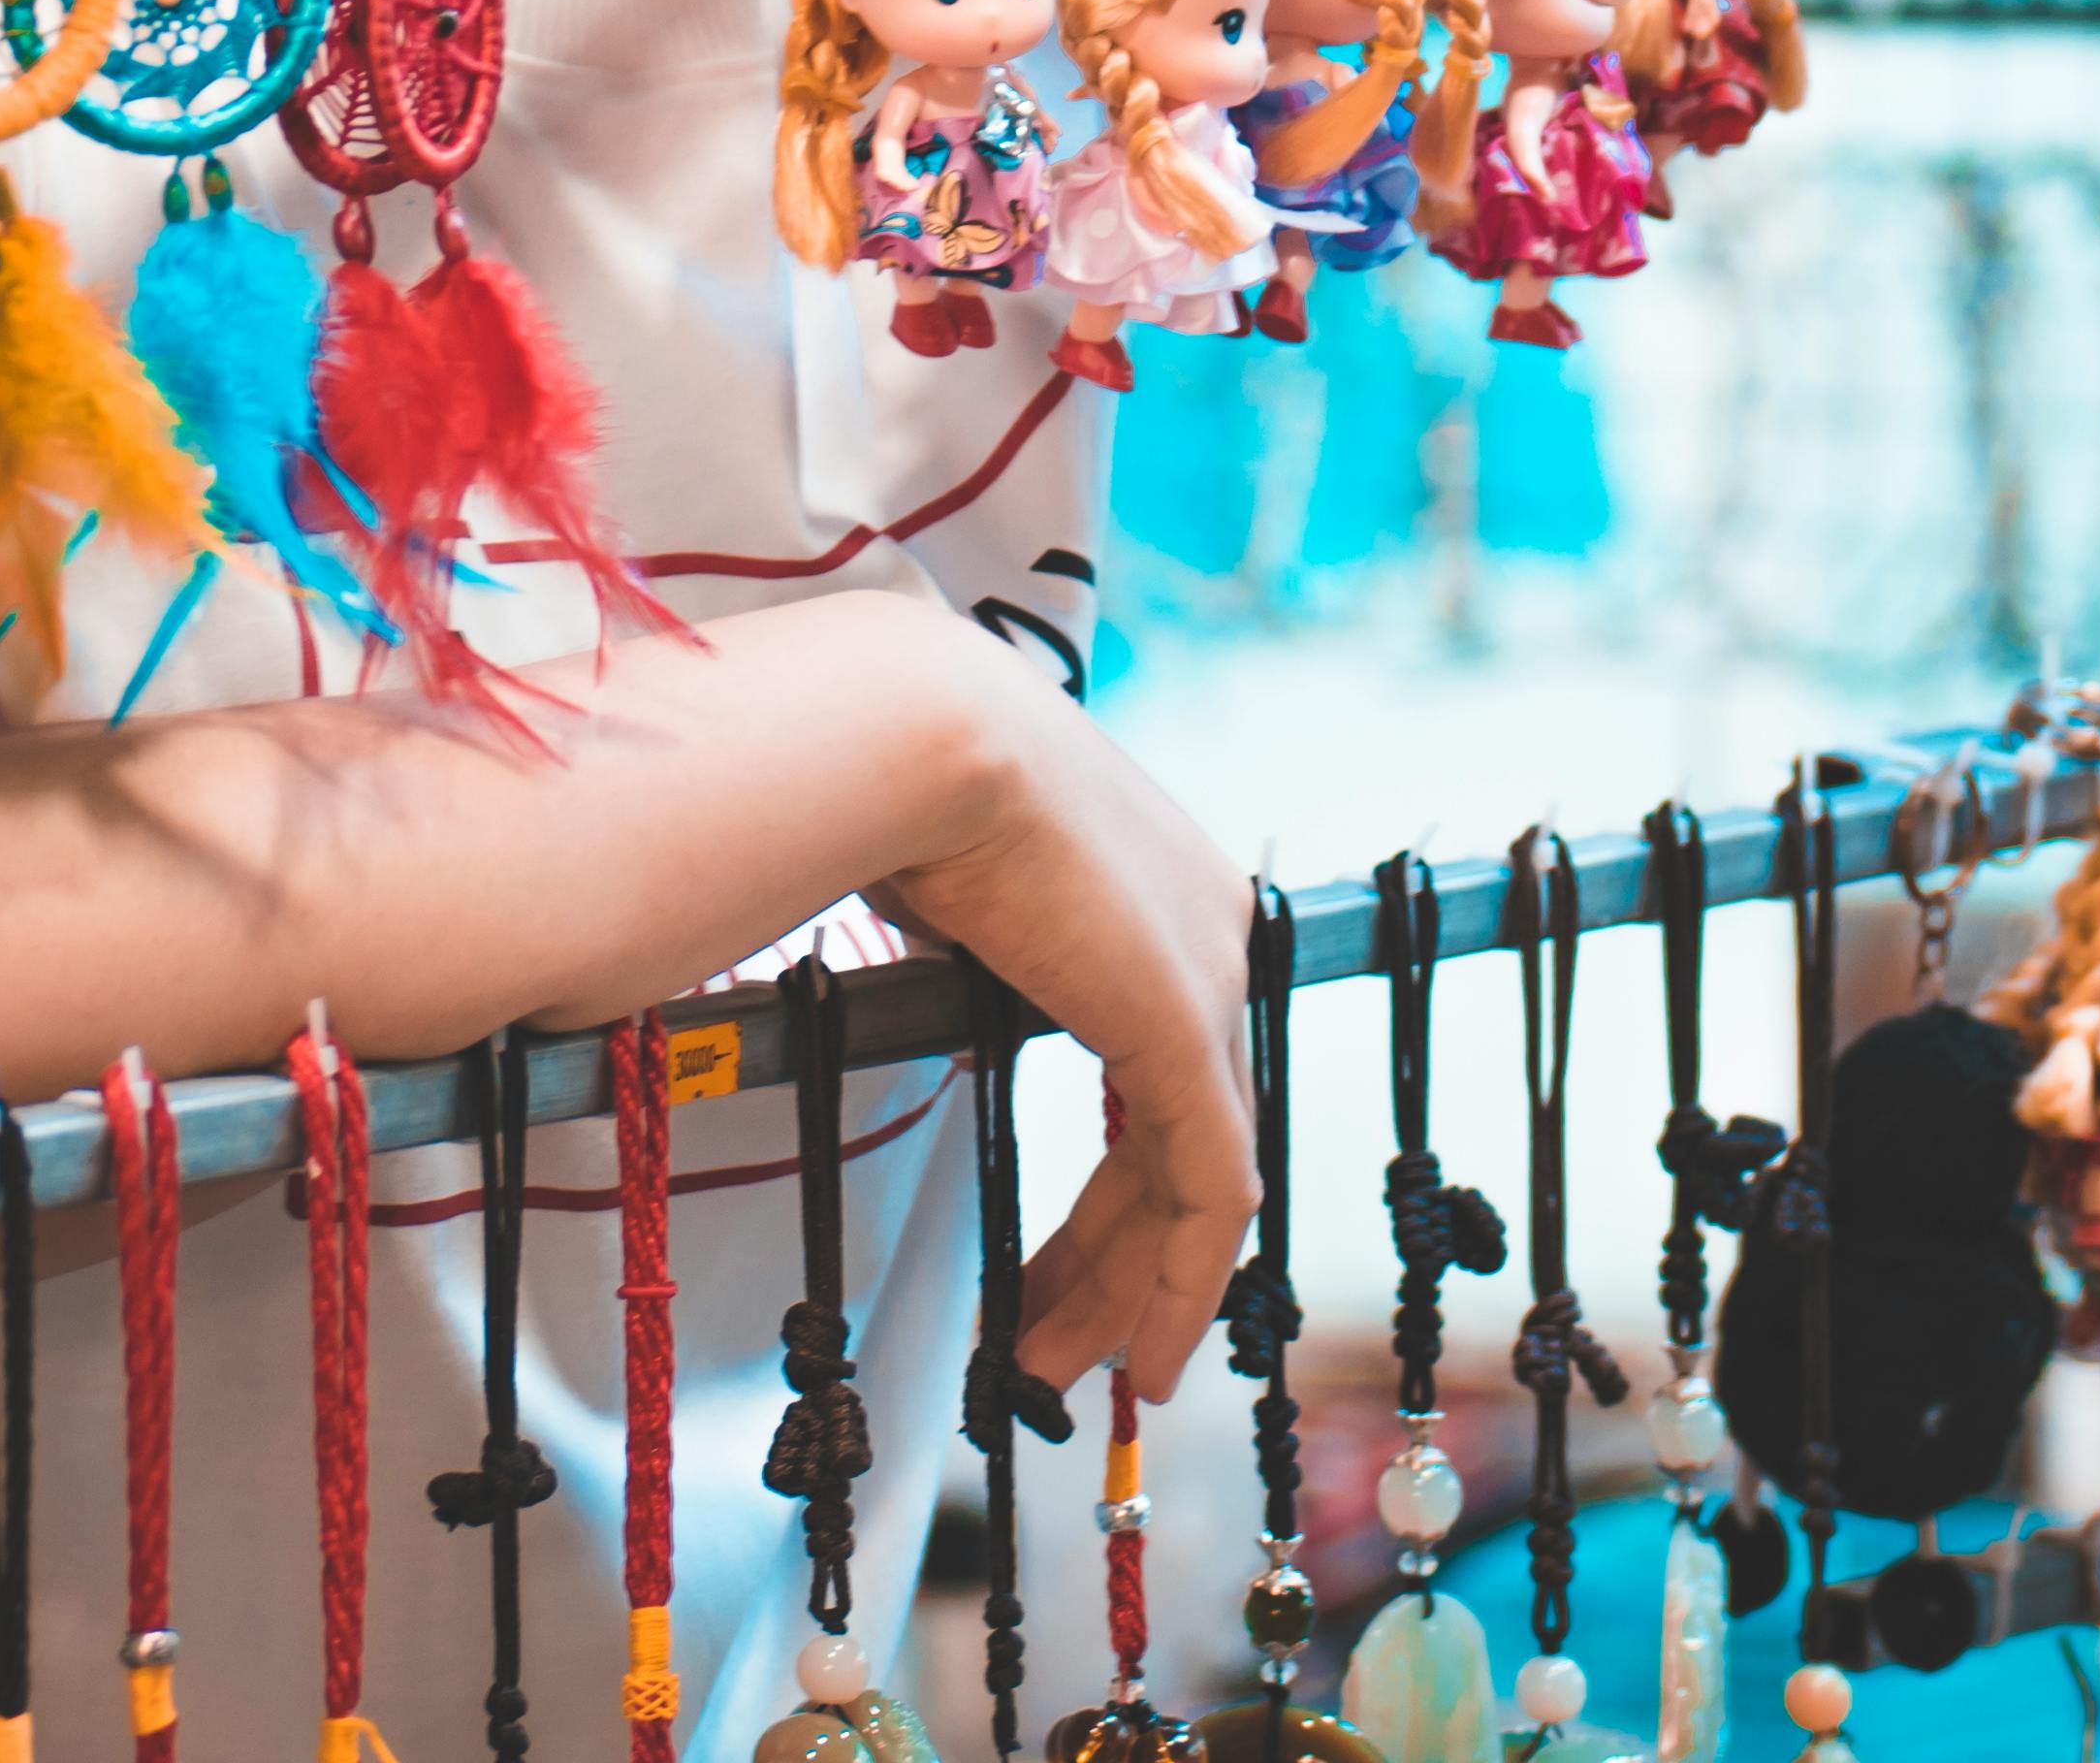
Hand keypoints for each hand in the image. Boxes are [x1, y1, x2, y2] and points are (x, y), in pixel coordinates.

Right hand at [881, 651, 1251, 1399]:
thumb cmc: (889, 779)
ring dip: (1129, 1291)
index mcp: (1151, 889)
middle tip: (1046, 1344)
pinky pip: (1210, 1190)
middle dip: (1115, 1257)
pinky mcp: (1187, 1023)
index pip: (1156, 1076)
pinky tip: (1146, 1359)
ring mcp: (1208, 974)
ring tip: (1054, 1371)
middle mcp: (1207, 927)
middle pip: (1179, 1137)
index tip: (1056, 1264)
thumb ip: (967, 947)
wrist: (907, 729)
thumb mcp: (946, 882)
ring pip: (1194, 1178)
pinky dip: (1183, 1283)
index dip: (1115, 1187)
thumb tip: (908, 966)